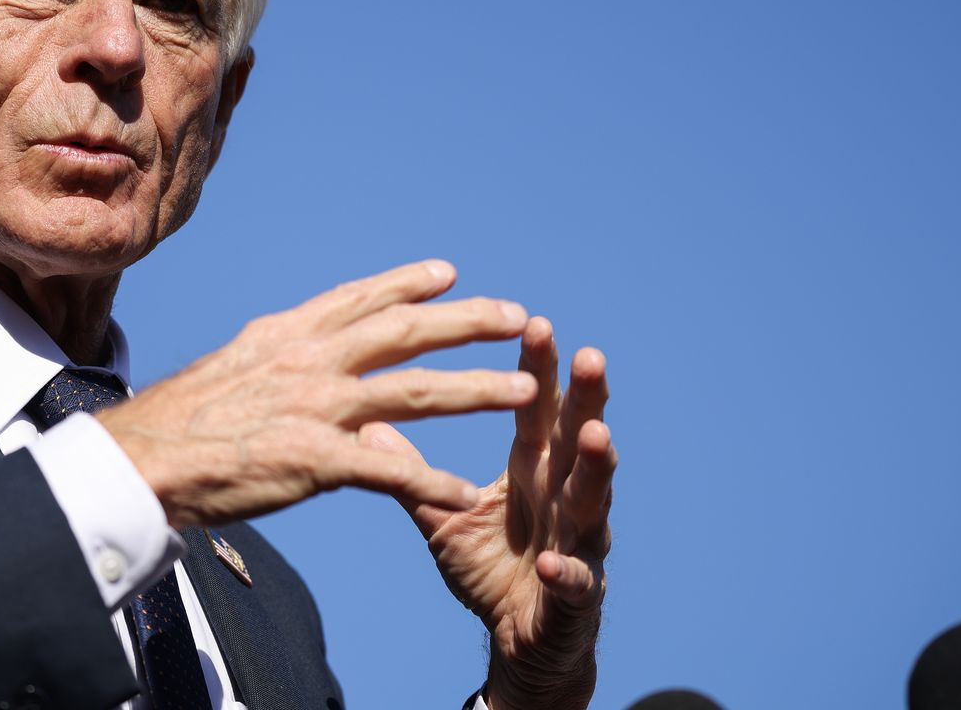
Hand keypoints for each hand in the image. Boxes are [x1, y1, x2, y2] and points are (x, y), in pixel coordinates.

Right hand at [96, 261, 537, 527]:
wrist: (143, 459)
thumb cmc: (179, 421)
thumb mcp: (233, 365)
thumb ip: (279, 355)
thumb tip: (301, 346)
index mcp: (288, 335)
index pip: (361, 299)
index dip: (409, 284)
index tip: (449, 274)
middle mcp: (310, 360)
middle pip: (406, 332)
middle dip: (468, 322)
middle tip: (517, 316)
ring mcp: (316, 408)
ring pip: (415, 390)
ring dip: (477, 389)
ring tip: (525, 391)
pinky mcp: (315, 460)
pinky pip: (390, 470)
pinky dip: (432, 481)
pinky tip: (466, 493)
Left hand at [361, 317, 614, 709]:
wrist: (519, 638)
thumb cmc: (491, 565)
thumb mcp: (443, 515)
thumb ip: (411, 471)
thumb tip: (367, 422)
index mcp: (533, 470)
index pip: (537, 410)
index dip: (539, 369)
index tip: (536, 322)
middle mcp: (562, 495)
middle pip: (577, 439)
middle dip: (586, 399)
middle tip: (589, 355)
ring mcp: (577, 541)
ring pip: (592, 500)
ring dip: (594, 469)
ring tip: (593, 436)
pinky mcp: (576, 593)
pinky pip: (574, 579)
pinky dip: (566, 570)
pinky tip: (554, 561)